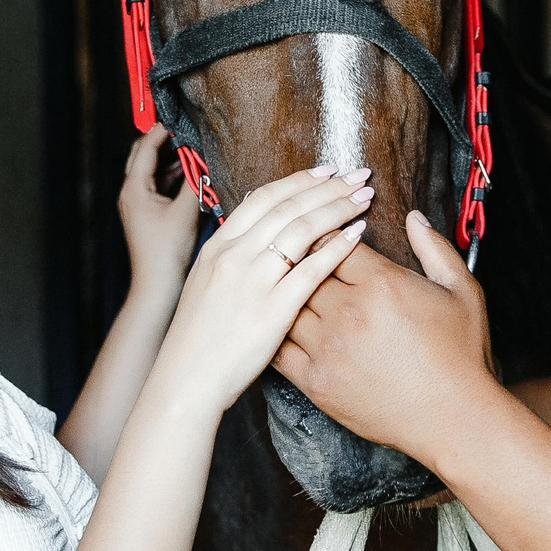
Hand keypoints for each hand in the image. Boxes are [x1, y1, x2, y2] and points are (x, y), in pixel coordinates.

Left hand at [115, 127, 202, 301]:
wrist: (157, 284)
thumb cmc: (166, 252)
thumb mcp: (186, 212)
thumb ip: (195, 182)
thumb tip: (205, 160)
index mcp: (134, 189)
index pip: (145, 148)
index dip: (161, 131)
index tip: (178, 118)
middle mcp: (131, 194)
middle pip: (143, 156)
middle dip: (163, 142)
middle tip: (184, 130)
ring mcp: (138, 204)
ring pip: (152, 172)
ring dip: (170, 160)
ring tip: (193, 149)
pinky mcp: (147, 214)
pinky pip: (158, 186)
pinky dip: (172, 177)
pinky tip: (191, 175)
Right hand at [150, 165, 373, 415]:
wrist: (186, 378)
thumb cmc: (199, 337)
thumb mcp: (204, 282)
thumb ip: (231, 254)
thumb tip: (256, 228)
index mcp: (219, 246)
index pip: (264, 197)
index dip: (300, 180)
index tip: (327, 171)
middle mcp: (235, 256)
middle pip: (289, 206)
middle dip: (329, 187)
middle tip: (358, 174)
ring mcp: (253, 281)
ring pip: (302, 229)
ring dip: (338, 208)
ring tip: (364, 197)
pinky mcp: (273, 309)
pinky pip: (312, 269)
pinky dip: (338, 247)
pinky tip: (358, 234)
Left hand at [275, 209, 494, 458]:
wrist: (453, 418)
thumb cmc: (461, 354)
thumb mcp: (461, 290)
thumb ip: (434, 248)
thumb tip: (413, 217)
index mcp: (382, 284)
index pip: (334, 242)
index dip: (329, 236)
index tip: (329, 238)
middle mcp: (349, 313)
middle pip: (305, 270)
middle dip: (302, 261)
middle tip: (297, 258)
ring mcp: (328, 349)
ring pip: (287, 306)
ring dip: (286, 296)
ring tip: (284, 289)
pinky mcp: (316, 382)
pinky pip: (280, 348)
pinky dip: (276, 333)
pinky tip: (279, 325)